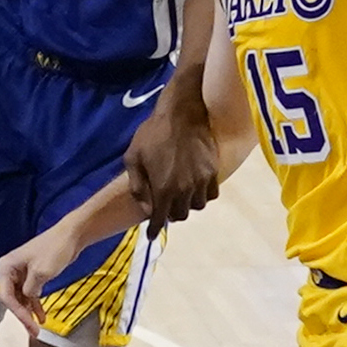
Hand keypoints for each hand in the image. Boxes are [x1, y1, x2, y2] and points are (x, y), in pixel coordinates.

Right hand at [0, 217, 91, 333]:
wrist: (71, 236)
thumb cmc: (54, 249)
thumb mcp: (40, 273)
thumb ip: (30, 290)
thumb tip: (27, 299)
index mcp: (5, 267)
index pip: (6, 296)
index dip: (18, 313)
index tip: (30, 325)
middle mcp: (10, 270)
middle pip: (12, 298)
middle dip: (22, 315)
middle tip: (33, 331)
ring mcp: (21, 272)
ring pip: (21, 298)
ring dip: (29, 312)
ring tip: (37, 328)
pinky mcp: (32, 274)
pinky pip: (30, 293)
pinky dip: (35, 304)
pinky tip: (41, 316)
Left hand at [120, 100, 218, 225]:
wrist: (181, 112)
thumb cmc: (151, 133)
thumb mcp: (133, 158)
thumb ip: (137, 186)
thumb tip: (146, 207)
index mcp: (163, 188)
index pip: (159, 218)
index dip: (153, 229)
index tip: (151, 234)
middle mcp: (185, 189)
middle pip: (180, 215)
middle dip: (170, 214)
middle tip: (164, 206)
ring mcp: (201, 181)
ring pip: (197, 206)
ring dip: (187, 205)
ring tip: (180, 195)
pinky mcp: (213, 171)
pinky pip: (212, 194)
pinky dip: (203, 195)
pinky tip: (195, 188)